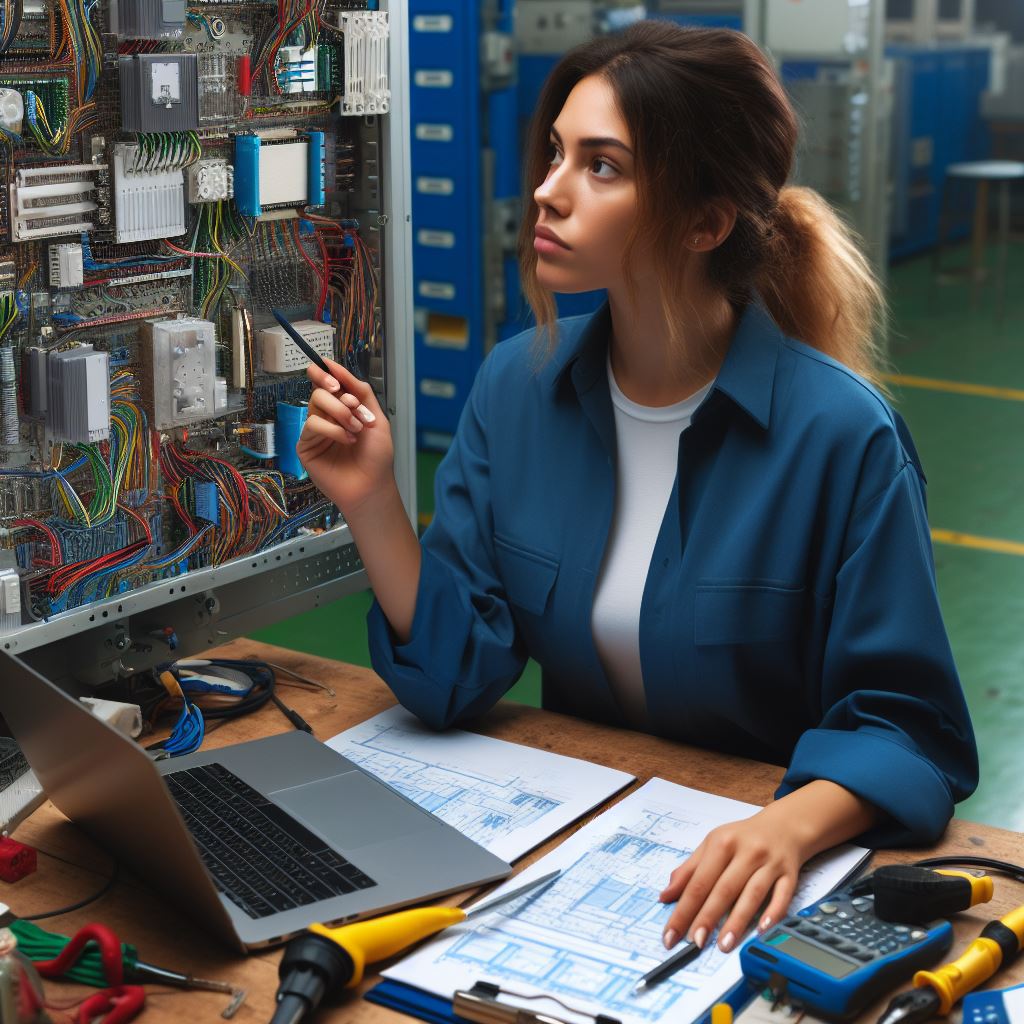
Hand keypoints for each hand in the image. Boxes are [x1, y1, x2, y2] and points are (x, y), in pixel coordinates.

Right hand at [297, 359, 393, 515]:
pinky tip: (347, 440)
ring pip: (315, 404)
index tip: (330, 370)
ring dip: (340, 413)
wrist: (373, 485)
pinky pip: (312, 425)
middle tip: (353, 406)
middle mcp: (326, 417)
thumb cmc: (377, 456)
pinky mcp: (306, 446)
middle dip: (340, 397)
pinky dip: (332, 429)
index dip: (325, 373)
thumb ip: (361, 391)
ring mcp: (315, 432)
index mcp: (342, 409)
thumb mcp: (376, 417)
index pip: (326, 383)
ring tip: (356, 429)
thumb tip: (336, 367)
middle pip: (320, 390)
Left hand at [659, 804, 808, 953]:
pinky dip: (773, 913)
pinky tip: (762, 930)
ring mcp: (769, 863)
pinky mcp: (789, 874)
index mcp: (722, 842)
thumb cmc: (742, 838)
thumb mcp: (712, 845)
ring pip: (752, 894)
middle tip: (694, 942)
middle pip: (724, 888)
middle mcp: (746, 851)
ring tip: (723, 944)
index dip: (684, 908)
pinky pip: (782, 895)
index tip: (671, 933)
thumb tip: (665, 895)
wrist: (783, 826)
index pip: (698, 881)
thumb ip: (689, 870)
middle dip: (707, 917)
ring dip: (737, 921)